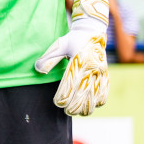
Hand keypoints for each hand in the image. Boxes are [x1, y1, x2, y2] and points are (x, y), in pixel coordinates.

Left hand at [34, 0, 109, 114]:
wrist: (92, 31)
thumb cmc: (72, 40)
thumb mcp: (58, 45)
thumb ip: (48, 58)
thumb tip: (37, 70)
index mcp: (79, 61)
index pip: (70, 84)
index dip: (64, 96)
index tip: (57, 103)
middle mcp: (92, 68)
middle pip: (84, 93)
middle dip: (75, 105)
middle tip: (66, 111)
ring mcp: (101, 72)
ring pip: (96, 95)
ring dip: (87, 107)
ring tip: (78, 112)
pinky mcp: (106, 74)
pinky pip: (105, 91)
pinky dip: (99, 101)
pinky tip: (91, 105)